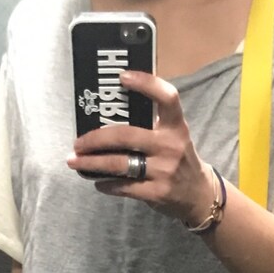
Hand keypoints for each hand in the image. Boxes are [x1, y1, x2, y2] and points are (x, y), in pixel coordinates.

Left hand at [67, 70, 212, 225]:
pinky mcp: (157, 193)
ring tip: (75, 162)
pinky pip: (124, 186)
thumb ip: (150, 124)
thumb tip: (108, 114)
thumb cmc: (177, 159)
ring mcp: (164, 170)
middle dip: (95, 139)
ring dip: (92, 163)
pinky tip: (97, 181)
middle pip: (126, 135)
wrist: (198, 195)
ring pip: (120, 163)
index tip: (122, 77)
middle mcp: (170, 145)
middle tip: (77, 143)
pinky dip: (106, 184)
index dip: (146, 84)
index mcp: (176, 126)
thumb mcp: (173, 136)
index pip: (166, 98)